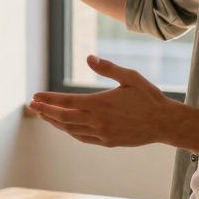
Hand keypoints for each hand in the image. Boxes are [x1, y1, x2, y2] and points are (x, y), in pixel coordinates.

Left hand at [28, 55, 176, 147]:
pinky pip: (82, 138)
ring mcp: (102, 134)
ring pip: (71, 129)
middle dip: (46, 111)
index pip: (66, 102)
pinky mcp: (108, 142)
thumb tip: (89, 57)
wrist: (165, 123)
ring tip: (43, 115)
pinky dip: (70, 132)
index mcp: (100, 103)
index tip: (35, 95)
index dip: (49, 99)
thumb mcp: (129, 77)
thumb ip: (107, 68)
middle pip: (63, 118)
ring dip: (55, 122)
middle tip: (32, 105)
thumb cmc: (148, 97)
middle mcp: (97, 121)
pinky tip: (64, 127)